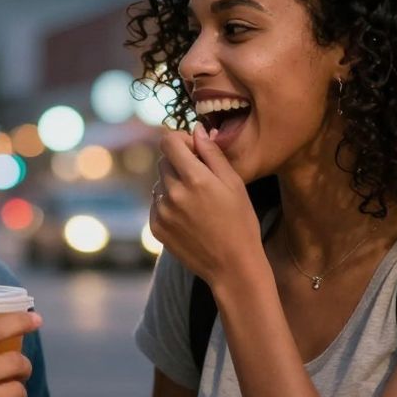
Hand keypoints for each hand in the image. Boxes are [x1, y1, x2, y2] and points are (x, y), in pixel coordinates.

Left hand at [150, 125, 263, 284]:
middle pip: (164, 161)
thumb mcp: (234, 183)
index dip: (181, 140)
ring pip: (160, 182)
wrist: (233, 266)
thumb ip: (212, 153)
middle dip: (179, 163)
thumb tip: (197, 130)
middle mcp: (173, 193)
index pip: (168, 142)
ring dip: (174, 184)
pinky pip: (156, 203)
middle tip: (202, 180)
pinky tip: (189, 217)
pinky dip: (168, 204)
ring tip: (197, 203)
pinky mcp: (156, 227)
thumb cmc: (240, 222)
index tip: (194, 150)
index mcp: (195, 179)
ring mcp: (162, 212)